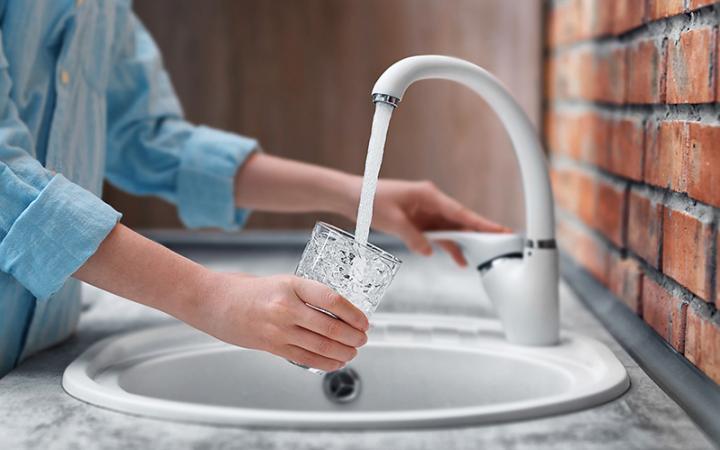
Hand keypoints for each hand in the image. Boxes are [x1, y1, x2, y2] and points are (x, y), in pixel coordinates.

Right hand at [193, 273, 368, 371]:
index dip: (354, 313)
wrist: (214, 302)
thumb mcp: (283, 282)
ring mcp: (278, 329)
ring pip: (321, 346)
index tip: (364, 320)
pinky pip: (305, 358)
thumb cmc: (250, 290)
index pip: (332, 300)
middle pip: (330, 327)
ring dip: (343, 352)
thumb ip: (308, 295)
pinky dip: (326, 363)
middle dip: (353, 337)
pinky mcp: (271, 346)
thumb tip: (340, 311)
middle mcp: (286, 307)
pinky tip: (336, 362)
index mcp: (292, 285)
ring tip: (353, 351)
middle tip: (363, 338)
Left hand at [370, 180, 509, 265]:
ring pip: (451, 229)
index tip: (499, 230)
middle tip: (502, 242)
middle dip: (480, 232)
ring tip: (482, 258)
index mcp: (429, 195)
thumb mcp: (392, 221)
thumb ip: (413, 237)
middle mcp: (431, 202)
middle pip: (461, 220)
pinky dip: (447, 245)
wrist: (353, 197)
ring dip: (463, 243)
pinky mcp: (419, 221)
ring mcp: (426, 212)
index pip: (460, 212)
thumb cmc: (370, 200)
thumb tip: (428, 251)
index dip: (480, 223)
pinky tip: (458, 258)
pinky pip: (438, 235)